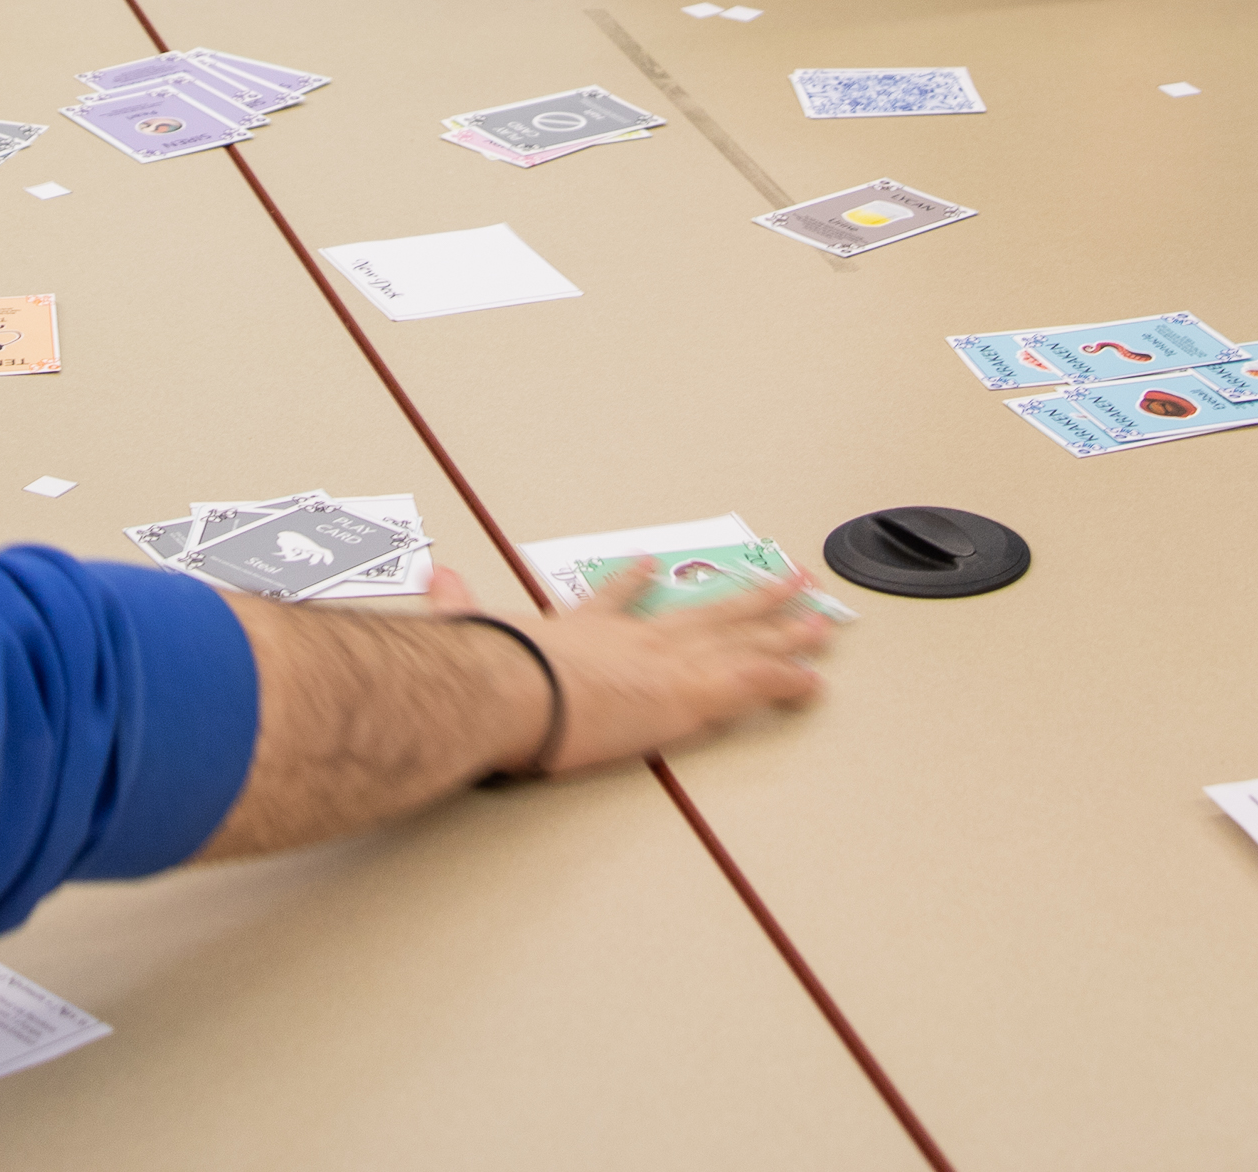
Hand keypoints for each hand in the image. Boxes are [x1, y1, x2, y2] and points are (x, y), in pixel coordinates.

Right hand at [477, 561, 832, 775]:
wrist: (513, 684)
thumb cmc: (493, 670)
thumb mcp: (470, 633)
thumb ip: (456, 609)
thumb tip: (438, 582)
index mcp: (585, 630)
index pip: (616, 601)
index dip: (636, 582)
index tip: (651, 565)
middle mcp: (636, 639)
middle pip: (706, 613)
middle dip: (749, 598)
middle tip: (784, 581)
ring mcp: (669, 662)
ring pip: (743, 640)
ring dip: (784, 630)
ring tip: (820, 621)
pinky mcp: (689, 694)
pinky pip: (753, 684)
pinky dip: (785, 680)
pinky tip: (814, 678)